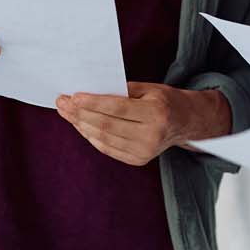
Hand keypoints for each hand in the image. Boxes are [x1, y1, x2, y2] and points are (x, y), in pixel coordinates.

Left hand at [56, 83, 230, 166]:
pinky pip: (108, 148)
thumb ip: (120, 91)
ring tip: (67, 113)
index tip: (73, 96)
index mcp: (156, 114)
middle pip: (107, 126)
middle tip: (62, 103)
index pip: (117, 109)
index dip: (92, 103)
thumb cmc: (164, 100)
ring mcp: (145, 152)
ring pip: (104, 139)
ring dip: (81, 125)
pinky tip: (81, 125)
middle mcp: (151, 136)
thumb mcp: (148, 89)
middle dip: (80, 114)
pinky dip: (91, 137)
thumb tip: (88, 93)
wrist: (186, 122)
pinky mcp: (138, 160)